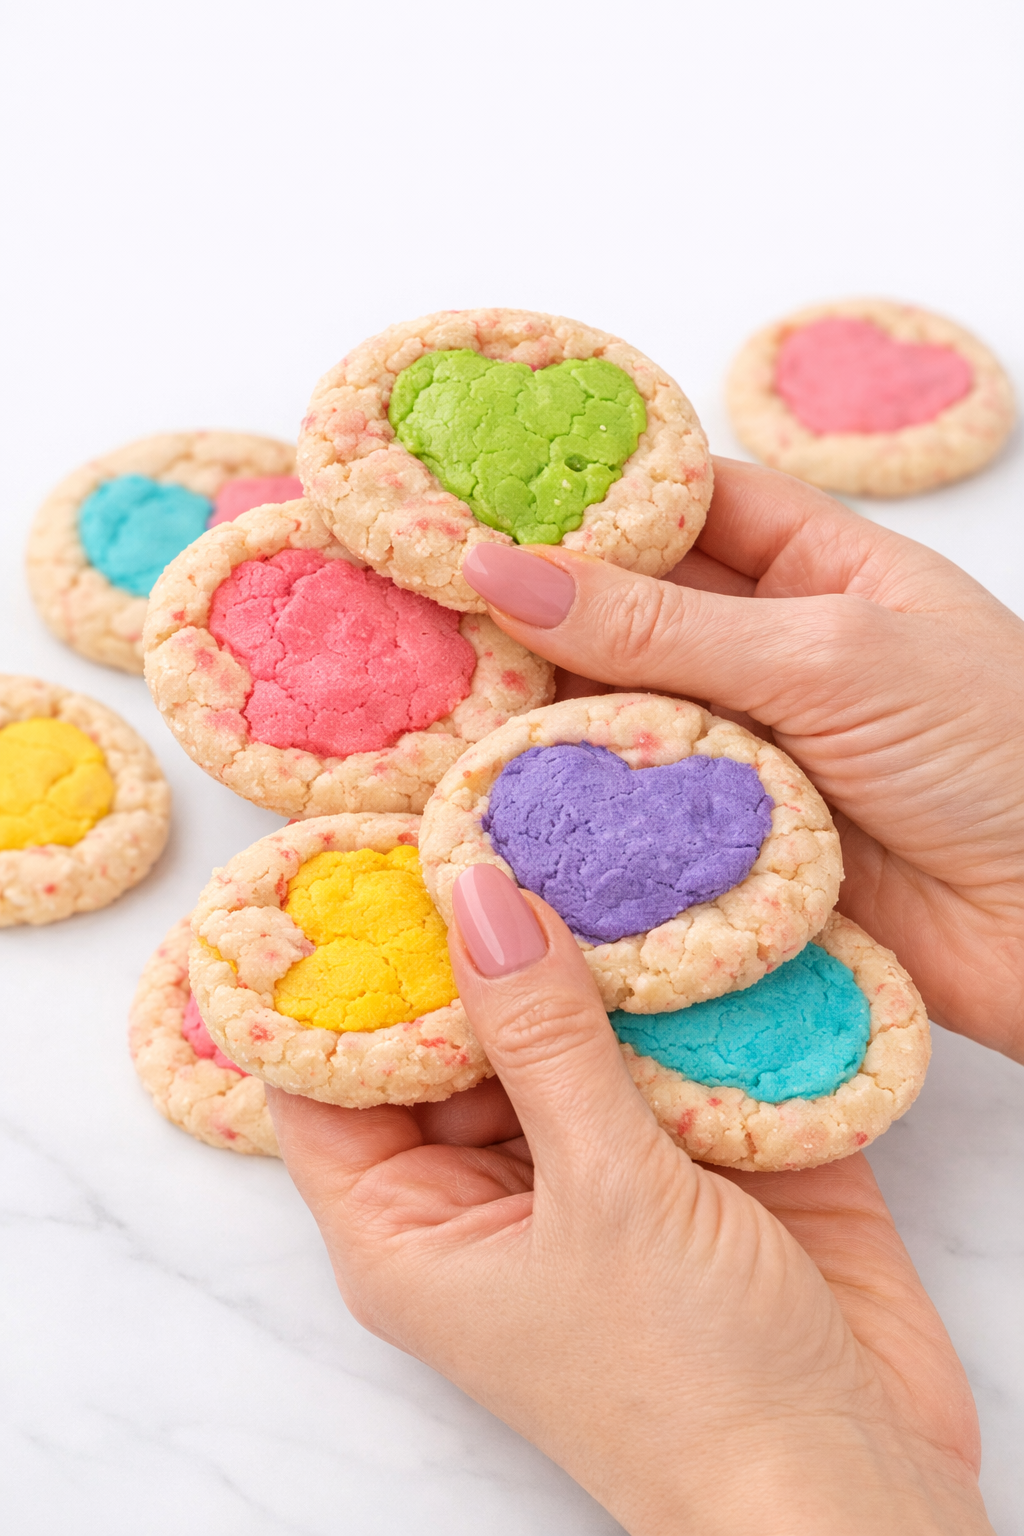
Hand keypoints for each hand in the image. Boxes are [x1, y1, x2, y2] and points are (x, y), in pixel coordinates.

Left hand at [269, 873, 992, 1534]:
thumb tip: (471, 894)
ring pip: (558, 1025)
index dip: (334, 968)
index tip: (357, 852)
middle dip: (476, 931)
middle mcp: (487, 1188)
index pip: (326, 1073)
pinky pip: (659, 1040)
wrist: (856, 1490)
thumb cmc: (697, 1391)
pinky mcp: (684, 1148)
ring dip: (583, 943)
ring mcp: (589, 1163)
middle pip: (448, 1031)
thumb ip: (541, 1039)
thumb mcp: (604, 1198)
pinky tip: (685, 893)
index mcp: (409, 1226)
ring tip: (589, 819)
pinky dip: (675, 980)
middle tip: (492, 803)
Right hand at [461, 459, 1023, 1061]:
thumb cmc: (1001, 753)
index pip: (677, 505)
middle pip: (626, 618)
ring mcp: (746, 753)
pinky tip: (491, 802)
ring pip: (617, 723)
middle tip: (412, 612)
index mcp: (816, 567)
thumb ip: (665, 622)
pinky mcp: (729, 849)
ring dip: (539, 723)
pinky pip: (633, 821)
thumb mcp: (831, 654)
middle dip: (532, 618)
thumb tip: (506, 570)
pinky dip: (573, 816)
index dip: (578, 500)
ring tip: (428, 707)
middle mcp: (769, 654)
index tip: (466, 498)